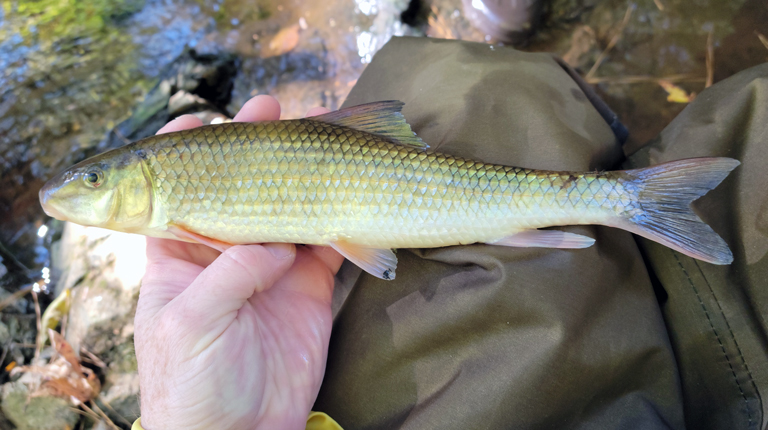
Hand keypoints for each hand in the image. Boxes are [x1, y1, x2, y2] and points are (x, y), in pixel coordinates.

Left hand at [134, 96, 344, 429]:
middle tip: (272, 110)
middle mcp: (226, 252)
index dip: (184, 151)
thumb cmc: (193, 382)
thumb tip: (275, 244)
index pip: (176, 190)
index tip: (202, 120)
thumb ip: (229, 273)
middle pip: (240, 186)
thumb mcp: (192, 322)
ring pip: (288, 206)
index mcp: (179, 254)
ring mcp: (270, 266)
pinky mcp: (309, 284)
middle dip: (254, 148)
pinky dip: (342, 219)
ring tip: (319, 135)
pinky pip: (329, 243)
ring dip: (302, 173)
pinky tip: (349, 192)